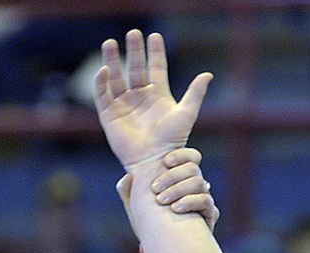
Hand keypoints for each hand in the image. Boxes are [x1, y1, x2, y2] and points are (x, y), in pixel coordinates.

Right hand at [94, 30, 212, 169]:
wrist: (155, 161)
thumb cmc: (173, 141)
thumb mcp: (186, 114)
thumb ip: (195, 94)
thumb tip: (208, 74)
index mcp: (158, 95)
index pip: (156, 68)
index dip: (155, 52)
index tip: (154, 36)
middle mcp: (140, 97)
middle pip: (135, 68)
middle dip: (134, 51)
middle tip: (133, 33)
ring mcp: (124, 105)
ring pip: (116, 78)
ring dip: (112, 60)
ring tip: (110, 43)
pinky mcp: (109, 116)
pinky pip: (102, 95)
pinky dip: (101, 82)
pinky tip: (104, 70)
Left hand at [116, 147, 218, 233]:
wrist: (162, 248)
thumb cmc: (150, 224)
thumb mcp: (135, 207)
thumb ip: (128, 192)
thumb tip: (127, 177)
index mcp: (181, 178)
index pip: (190, 157)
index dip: (180, 155)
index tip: (164, 162)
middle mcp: (195, 186)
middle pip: (193, 169)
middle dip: (172, 176)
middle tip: (154, 188)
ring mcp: (203, 200)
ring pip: (199, 184)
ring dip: (178, 190)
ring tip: (161, 201)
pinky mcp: (209, 215)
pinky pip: (206, 202)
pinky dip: (190, 202)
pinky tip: (175, 209)